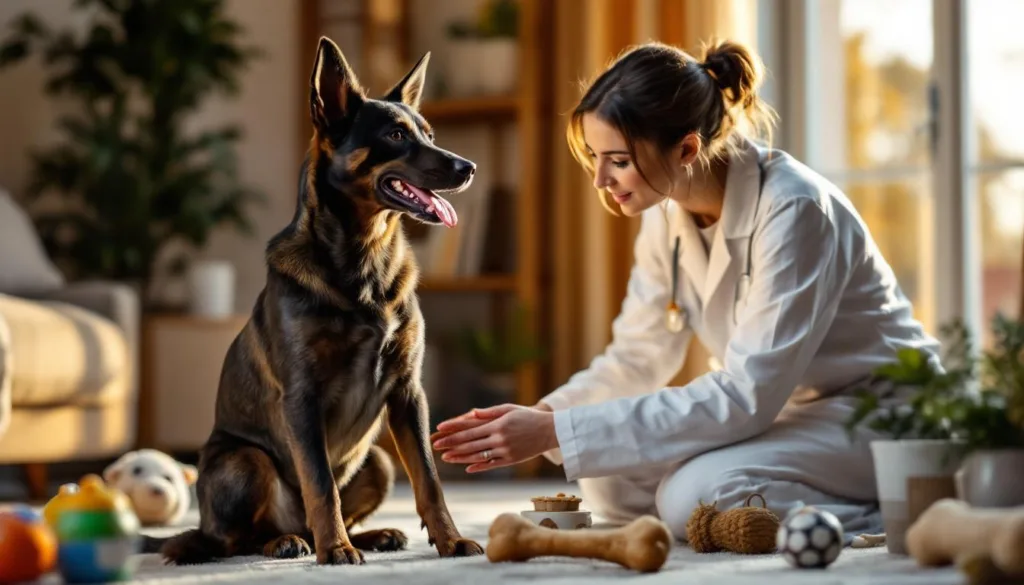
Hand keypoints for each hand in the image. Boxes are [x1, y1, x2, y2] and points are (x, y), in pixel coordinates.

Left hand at [431, 404, 557, 472]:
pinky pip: (491, 465)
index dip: (453, 430)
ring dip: (460, 457)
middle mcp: (499, 438)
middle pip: (470, 443)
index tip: (439, 430)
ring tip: (446, 458)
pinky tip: (467, 467)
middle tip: (435, 446)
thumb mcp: (509, 409)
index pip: (469, 428)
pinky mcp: (511, 460)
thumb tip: (471, 413)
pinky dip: (478, 466)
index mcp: (497, 424)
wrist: (550, 431)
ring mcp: (504, 450)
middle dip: (451, 444)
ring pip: (477, 455)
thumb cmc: (528, 417)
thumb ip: (489, 412)